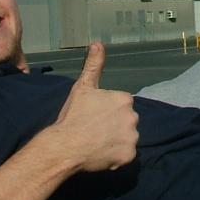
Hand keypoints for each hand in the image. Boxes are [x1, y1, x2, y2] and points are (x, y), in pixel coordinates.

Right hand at [50, 42, 138, 172]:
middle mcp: (133, 117)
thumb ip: (94, 65)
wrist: (65, 146)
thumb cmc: (72, 115)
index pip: (121, 106)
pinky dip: (117, 156)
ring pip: (127, 138)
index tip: (93, 117)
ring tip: (97, 143)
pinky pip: (127, 156)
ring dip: (117, 141)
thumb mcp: (83, 87)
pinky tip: (102, 154)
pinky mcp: (129, 156)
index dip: (106, 112)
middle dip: (114, 126)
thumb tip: (98, 43)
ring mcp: (132, 138)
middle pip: (126, 122)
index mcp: (125, 99)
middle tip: (94, 131)